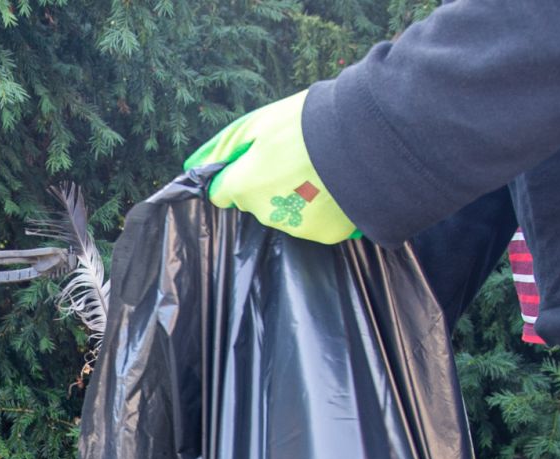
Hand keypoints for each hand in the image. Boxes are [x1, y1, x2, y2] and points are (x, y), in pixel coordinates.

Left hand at [183, 90, 357, 244]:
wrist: (369, 135)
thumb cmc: (307, 122)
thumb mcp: (257, 124)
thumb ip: (220, 149)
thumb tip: (190, 168)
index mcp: (244, 188)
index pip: (223, 192)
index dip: (238, 173)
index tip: (257, 158)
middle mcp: (266, 214)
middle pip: (256, 203)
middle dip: (268, 184)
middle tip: (295, 156)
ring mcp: (298, 228)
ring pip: (286, 214)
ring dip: (296, 197)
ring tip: (320, 169)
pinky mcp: (328, 234)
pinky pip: (316, 222)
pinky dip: (322, 207)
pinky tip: (336, 185)